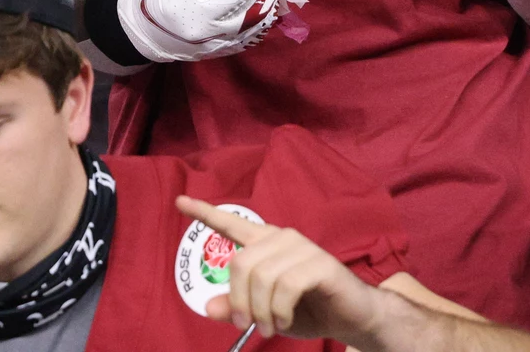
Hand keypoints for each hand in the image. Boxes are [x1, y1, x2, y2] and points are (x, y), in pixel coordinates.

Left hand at [179, 197, 386, 343]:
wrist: (351, 317)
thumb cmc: (307, 310)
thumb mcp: (264, 313)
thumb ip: (238, 308)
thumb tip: (209, 307)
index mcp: (266, 244)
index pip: (232, 224)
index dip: (204, 213)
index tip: (179, 202)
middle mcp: (282, 238)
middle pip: (241, 263)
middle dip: (240, 301)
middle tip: (248, 325)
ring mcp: (303, 248)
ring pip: (262, 276)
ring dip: (261, 311)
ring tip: (270, 326)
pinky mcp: (320, 263)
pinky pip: (286, 285)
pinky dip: (279, 310)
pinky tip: (284, 319)